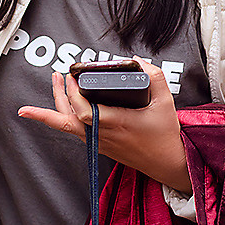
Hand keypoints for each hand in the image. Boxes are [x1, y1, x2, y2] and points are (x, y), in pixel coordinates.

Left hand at [17, 59, 191, 192]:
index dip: (73, 94)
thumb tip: (136, 60)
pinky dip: (66, 116)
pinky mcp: (98, 146)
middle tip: (59, 75)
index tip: (73, 76)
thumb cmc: (165, 134)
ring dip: (58, 104)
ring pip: (67, 125)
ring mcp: (98, 142)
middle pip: (66, 119)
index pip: (85, 112)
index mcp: (117, 123)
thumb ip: (154, 76)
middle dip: (58, 95)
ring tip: (58, 81)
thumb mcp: (165, 101)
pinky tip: (68, 102)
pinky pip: (75, 130)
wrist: (166, 163)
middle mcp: (103, 135)